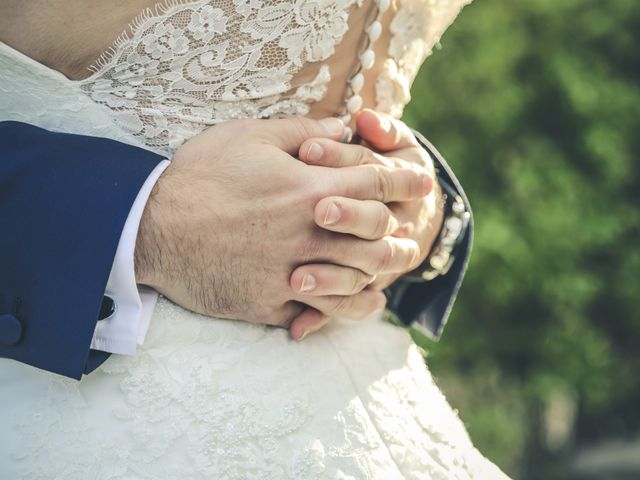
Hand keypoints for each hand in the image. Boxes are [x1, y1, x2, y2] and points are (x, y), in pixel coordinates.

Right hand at [134, 116, 431, 327]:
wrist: (150, 228)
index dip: (404, 180)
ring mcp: (289, 272)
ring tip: (396, 268)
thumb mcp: (248, 136)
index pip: (374, 181)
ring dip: (383, 272)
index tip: (422, 182)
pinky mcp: (269, 302)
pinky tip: (365, 303)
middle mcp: (306, 232)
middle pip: (375, 235)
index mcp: (306, 187)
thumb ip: (302, 130)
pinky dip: (348, 308)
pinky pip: (320, 311)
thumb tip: (343, 125)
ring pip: (357, 277)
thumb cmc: (199, 176)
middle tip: (414, 234)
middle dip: (401, 233)